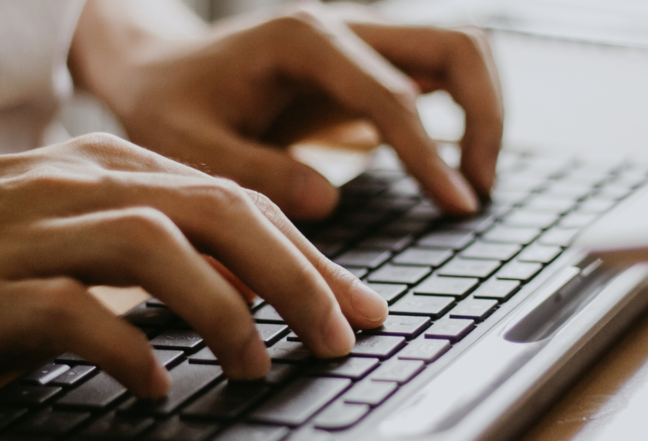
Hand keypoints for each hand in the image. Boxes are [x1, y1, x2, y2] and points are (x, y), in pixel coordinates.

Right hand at [0, 134, 387, 396]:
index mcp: (113, 168)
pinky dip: (125, 351)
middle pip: (217, 211)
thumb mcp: (79, 224)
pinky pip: (70, 312)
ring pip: (154, 247)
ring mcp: (32, 231)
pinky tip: (153, 389)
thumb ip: (159, 245)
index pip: (237, 200)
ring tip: (257, 365)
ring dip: (223, 310)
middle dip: (296, 276)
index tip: (359, 308)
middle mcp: (82, 185)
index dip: (310, 256)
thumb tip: (248, 290)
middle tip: (341, 338)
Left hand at [69, 1, 503, 219]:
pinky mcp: (370, 66)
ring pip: (462, 51)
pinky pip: (440, 75)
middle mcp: (345, 28)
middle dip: (486, 117)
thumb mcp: (189, 145)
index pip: (393, 94)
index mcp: (304, 41)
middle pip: (459, 45)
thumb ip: (255, 171)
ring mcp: (364, 42)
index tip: (456, 206)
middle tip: (476, 191)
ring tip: (472, 184)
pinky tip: (450, 170)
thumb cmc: (170, 107)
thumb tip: (329, 201)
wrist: (161, 71)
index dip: (430, 155)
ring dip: (486, 112)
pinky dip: (464, 115)